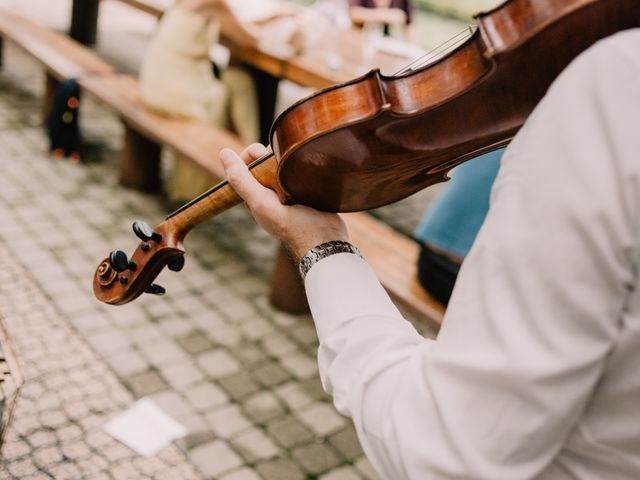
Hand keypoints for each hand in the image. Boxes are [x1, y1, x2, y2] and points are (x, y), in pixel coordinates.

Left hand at [220, 144, 348, 261]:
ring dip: (287, 156)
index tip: (262, 153)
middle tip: (282, 160)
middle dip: (269, 154)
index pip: (244, 166)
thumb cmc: (292, 225)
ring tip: (295, 162)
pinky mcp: (306, 187)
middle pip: (263, 160)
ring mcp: (289, 190)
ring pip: (282, 161)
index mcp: (255, 196)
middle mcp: (270, 192)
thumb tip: (224, 153)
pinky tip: (305, 163)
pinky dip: (300, 162)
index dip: (250, 154)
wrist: (326, 238)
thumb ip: (241, 181)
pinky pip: (299, 167)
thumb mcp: (261, 203)